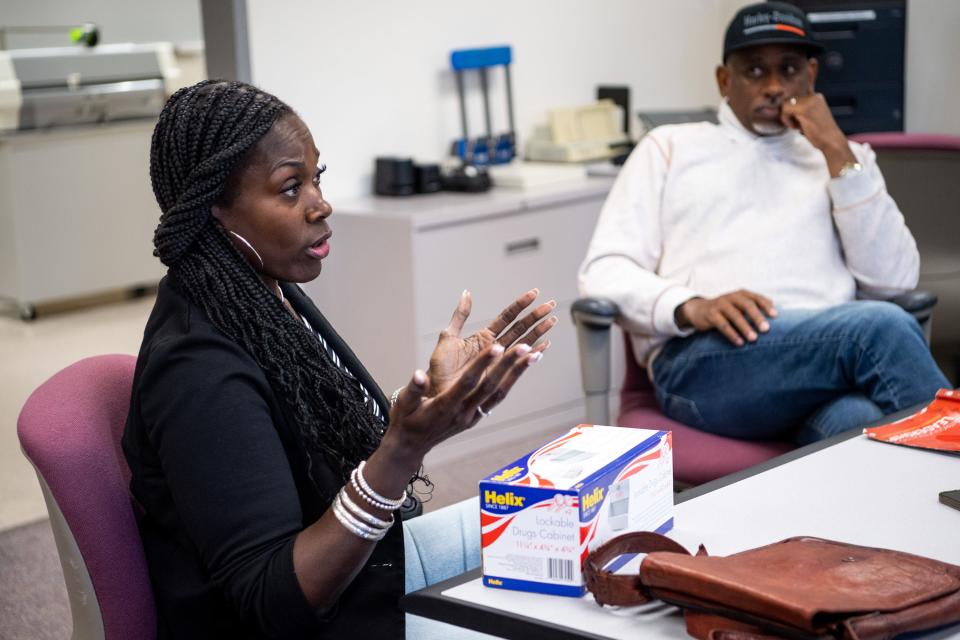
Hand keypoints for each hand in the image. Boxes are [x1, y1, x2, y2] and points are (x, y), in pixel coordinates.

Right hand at [385, 341, 542, 459]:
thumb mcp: (403, 404)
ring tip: (534, 354)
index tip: (497, 346)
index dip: (483, 364)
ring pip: (499, 393)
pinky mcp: (475, 417)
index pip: (468, 382)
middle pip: (490, 386)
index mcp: (444, 406)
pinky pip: (497, 398)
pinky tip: (522, 369)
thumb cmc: (405, 421)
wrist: (410, 447)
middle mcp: (462, 413)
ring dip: (517, 373)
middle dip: (508, 365)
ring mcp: (471, 417)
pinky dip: (511, 382)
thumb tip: (419, 374)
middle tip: (526, 346)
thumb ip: (413, 390)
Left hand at [426, 288, 555, 399]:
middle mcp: (495, 348)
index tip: (534, 293)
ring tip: (552, 321)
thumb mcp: (448, 337)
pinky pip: (519, 363)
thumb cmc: (441, 368)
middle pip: (520, 328)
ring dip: (538, 332)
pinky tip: (544, 347)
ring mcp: (499, 361)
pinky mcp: (500, 375)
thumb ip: (460, 315)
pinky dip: (532, 355)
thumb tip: (467, 293)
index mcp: (484, 337)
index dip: (521, 304)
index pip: (507, 316)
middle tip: (552, 304)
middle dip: (536, 316)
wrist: (438, 392)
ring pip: (523, 343)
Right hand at [676, 289, 776, 346]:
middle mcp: (731, 297)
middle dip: (757, 317)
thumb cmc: (725, 310)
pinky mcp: (711, 315)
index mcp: (741, 294)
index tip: (775, 316)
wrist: (699, 310)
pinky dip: (732, 334)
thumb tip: (776, 314)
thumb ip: (754, 307)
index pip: (756, 298)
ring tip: (753, 339)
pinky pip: (722, 325)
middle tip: (766, 329)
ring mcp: (720, 305)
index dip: (766, 305)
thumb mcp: (739, 305)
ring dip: (745, 327)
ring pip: (734, 315)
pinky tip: (739, 343)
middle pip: (746, 305)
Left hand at [780, 93, 856, 176]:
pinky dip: (787, 120)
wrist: (831, 141)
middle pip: (789, 100)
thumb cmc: (819, 133)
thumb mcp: (810, 116)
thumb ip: (800, 109)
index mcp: (816, 96)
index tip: (799, 121)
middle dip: (790, 113)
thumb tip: (783, 105)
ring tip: (798, 126)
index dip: (792, 111)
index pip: (795, 97)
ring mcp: (809, 101)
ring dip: (787, 117)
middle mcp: (814, 95)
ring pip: (786, 103)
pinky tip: (796, 127)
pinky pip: (785, 109)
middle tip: (798, 125)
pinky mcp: (804, 109)